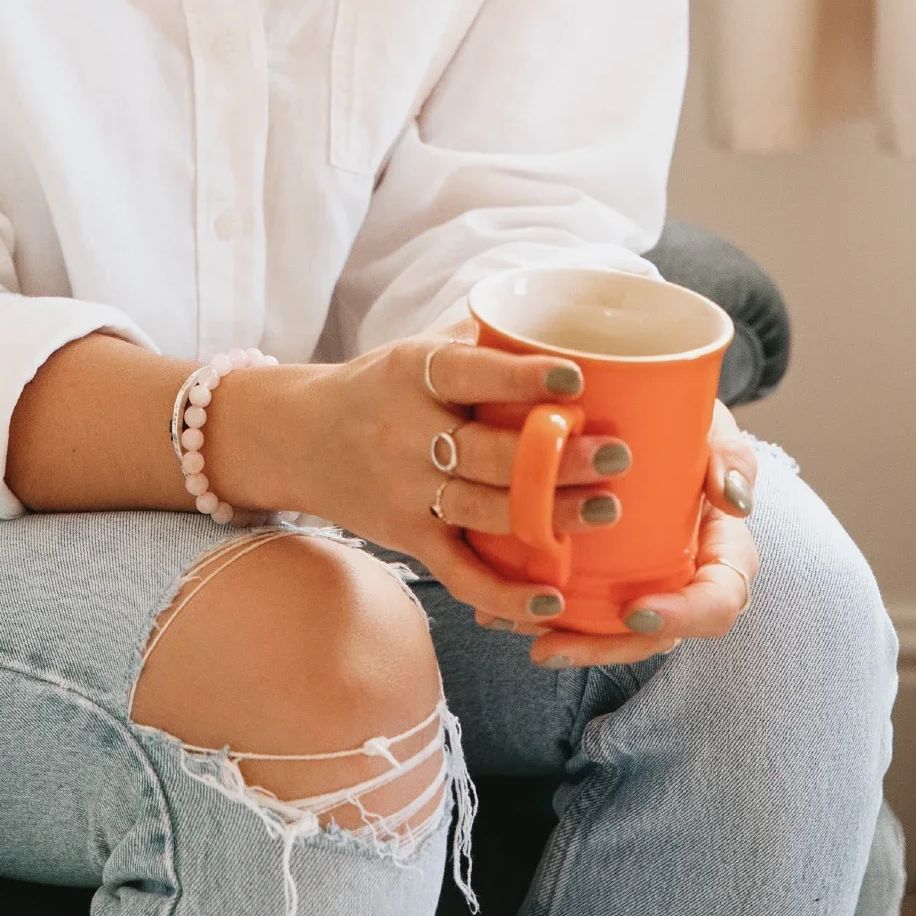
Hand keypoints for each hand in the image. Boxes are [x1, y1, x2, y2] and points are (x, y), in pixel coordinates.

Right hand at [228, 328, 634, 632]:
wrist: (298, 437)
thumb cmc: (377, 388)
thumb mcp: (414, 350)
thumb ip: (478, 340)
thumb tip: (558, 317)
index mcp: (411, 374)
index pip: (469, 372)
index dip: (520, 376)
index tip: (574, 378)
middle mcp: (406, 433)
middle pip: (488, 452)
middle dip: (556, 458)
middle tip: (616, 455)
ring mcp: (405, 491)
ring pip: (485, 510)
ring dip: (549, 515)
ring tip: (606, 509)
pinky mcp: (406, 538)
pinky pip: (459, 573)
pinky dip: (503, 594)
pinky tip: (551, 598)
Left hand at [514, 400, 761, 668]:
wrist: (649, 411)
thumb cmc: (686, 421)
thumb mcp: (713, 427)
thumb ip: (729, 454)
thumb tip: (732, 500)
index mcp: (721, 552)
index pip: (718, 602)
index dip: (683, 616)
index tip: (636, 610)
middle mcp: (682, 577)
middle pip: (651, 634)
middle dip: (600, 648)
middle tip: (547, 644)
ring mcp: (641, 580)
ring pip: (608, 629)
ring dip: (560, 638)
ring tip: (508, 629)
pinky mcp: (601, 573)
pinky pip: (576, 605)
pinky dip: (537, 610)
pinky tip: (492, 611)